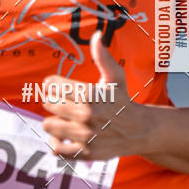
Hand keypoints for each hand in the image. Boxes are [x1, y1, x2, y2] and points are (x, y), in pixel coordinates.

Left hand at [42, 31, 149, 160]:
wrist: (141, 130)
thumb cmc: (123, 101)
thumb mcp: (115, 77)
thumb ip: (102, 57)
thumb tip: (96, 35)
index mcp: (89, 94)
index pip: (51, 85)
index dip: (51, 83)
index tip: (56, 85)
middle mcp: (86, 115)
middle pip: (48, 103)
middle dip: (52, 101)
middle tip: (62, 102)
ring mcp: (85, 135)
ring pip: (48, 125)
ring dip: (53, 121)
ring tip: (63, 119)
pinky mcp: (85, 153)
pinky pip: (56, 149)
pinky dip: (57, 143)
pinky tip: (64, 136)